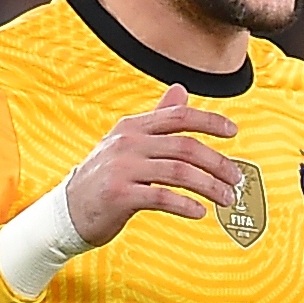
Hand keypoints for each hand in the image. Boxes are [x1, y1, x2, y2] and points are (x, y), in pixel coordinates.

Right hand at [65, 84, 241, 245]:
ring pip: (179, 172)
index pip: (179, 116)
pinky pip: (162, 197)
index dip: (210, 121)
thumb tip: (181, 90)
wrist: (67, 210)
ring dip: (210, 187)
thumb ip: (157, 118)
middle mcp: (128, 143)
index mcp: (133, 127)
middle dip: (218, 163)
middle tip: (236, 178)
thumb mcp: (127, 142)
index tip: (233, 131)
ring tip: (226, 199)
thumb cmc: (103, 177)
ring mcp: (122, 168)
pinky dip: (186, 205)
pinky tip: (200, 212)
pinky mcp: (118, 195)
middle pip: (186, 147)